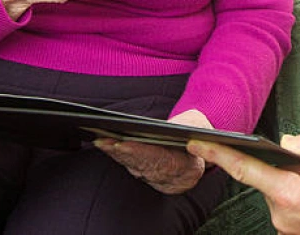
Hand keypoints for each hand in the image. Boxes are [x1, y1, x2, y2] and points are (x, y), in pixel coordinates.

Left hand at [95, 110, 210, 194]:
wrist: (195, 161)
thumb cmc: (195, 137)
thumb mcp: (199, 129)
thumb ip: (190, 127)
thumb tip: (177, 125)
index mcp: (181, 164)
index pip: (157, 158)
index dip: (140, 151)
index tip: (125, 144)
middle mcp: (163, 173)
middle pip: (138, 162)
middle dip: (120, 152)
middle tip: (105, 141)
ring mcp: (150, 173)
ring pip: (130, 163)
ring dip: (114, 153)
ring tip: (100, 140)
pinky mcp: (140, 168)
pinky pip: (126, 162)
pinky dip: (114, 154)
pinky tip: (102, 144)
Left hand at [188, 133, 299, 234]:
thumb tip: (285, 142)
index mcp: (289, 195)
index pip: (244, 169)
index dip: (218, 153)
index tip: (197, 142)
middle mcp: (281, 215)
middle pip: (268, 176)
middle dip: (286, 165)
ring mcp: (285, 227)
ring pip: (279, 189)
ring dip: (295, 181)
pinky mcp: (291, 232)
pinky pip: (287, 202)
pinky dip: (299, 194)